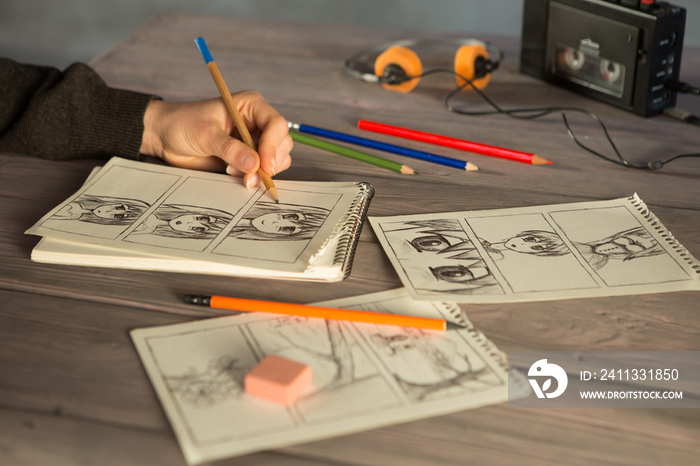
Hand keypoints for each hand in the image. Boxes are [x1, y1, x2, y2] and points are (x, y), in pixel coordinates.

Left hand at [140, 91, 291, 187]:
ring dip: (262, 172)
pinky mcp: (248, 158)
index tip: (264, 165)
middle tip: (248, 175)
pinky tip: (237, 176)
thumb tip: (255, 164)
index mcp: (251, 106)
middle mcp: (257, 122)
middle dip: (269, 162)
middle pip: (283, 143)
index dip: (273, 145)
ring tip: (234, 172)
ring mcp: (254, 141)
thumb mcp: (205, 134)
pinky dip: (256, 177)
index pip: (276, 124)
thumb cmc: (182, 124)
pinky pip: (264, 171)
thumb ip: (230, 149)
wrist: (164, 137)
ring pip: (278, 159)